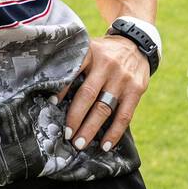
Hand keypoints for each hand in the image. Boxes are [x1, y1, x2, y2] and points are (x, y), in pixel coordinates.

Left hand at [56, 33, 150, 152]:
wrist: (136, 43)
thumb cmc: (104, 52)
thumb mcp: (90, 49)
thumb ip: (76, 66)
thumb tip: (53, 94)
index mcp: (90, 53)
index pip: (73, 71)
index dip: (62, 88)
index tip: (51, 103)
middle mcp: (106, 65)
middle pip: (88, 95)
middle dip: (75, 118)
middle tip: (66, 135)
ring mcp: (122, 78)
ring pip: (104, 108)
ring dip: (91, 129)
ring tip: (80, 144)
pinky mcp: (136, 89)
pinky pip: (124, 115)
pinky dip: (114, 132)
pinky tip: (105, 145)